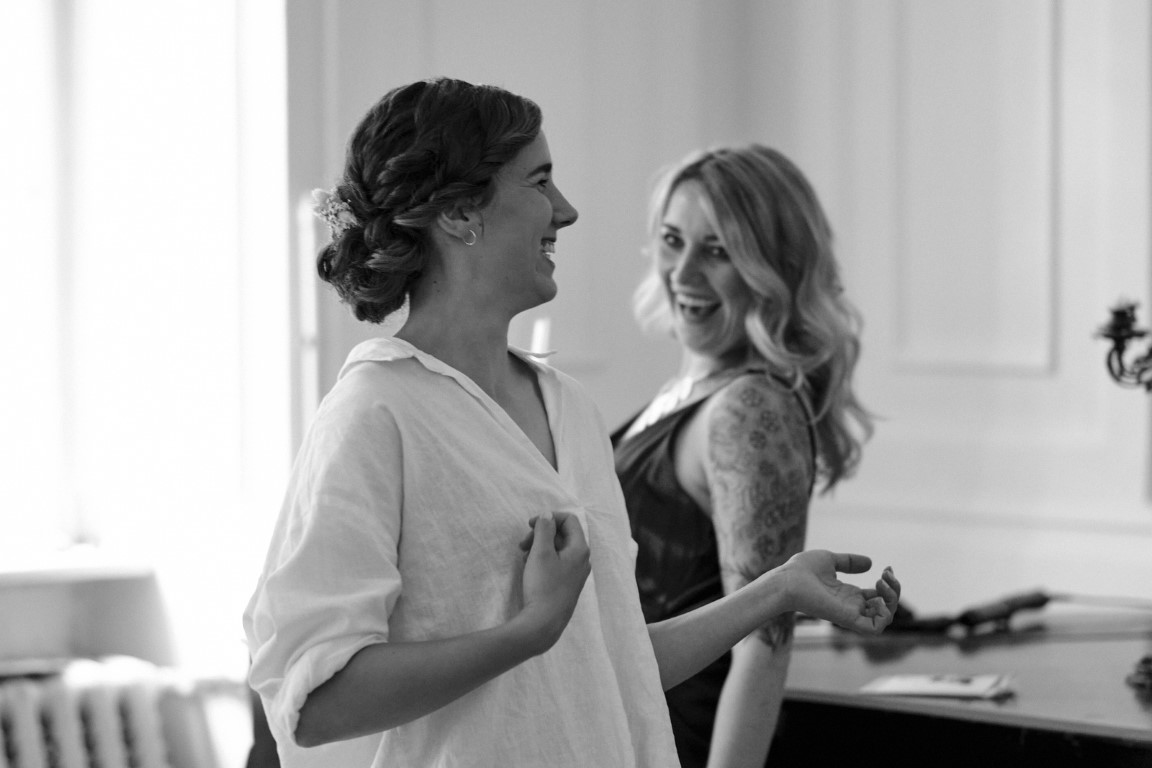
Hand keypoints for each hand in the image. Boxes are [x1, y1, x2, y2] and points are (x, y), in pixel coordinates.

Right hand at [518, 512, 590, 650]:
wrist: (544, 622)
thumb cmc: (543, 586)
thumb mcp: (541, 552)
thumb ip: (544, 529)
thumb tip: (547, 515)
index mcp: (580, 549)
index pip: (569, 520)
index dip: (549, 517)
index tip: (530, 525)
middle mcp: (582, 560)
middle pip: (563, 534)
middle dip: (541, 533)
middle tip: (523, 543)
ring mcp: (576, 573)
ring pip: (558, 549)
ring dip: (540, 546)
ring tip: (524, 556)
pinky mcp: (568, 584)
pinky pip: (557, 563)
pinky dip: (543, 559)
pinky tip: (530, 567)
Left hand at [778, 550, 899, 634]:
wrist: (787, 580)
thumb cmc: (801, 570)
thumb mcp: (830, 559)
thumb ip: (849, 562)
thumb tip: (870, 563)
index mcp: (847, 594)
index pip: (876, 597)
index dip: (888, 585)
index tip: (886, 569)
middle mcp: (851, 606)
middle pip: (884, 608)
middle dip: (894, 591)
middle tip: (886, 575)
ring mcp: (850, 614)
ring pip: (884, 619)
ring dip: (892, 601)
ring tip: (882, 583)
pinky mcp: (847, 620)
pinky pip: (875, 629)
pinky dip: (884, 615)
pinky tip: (877, 596)